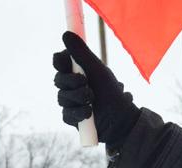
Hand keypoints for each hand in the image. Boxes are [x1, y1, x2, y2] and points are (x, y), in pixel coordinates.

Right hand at [53, 32, 140, 146]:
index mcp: (78, 71)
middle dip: (72, 82)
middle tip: (86, 83)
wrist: (122, 120)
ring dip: (78, 98)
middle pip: (58, 80)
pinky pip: (66, 114)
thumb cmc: (113, 93)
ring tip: (93, 100)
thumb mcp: (98, 71)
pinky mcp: (72, 118)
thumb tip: (66, 33)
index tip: (64, 61)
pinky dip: (78, 113)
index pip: (61, 62)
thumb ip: (82, 53)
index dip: (60, 61)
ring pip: (62, 98)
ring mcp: (71, 102)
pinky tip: (88, 113)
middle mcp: (72, 85)